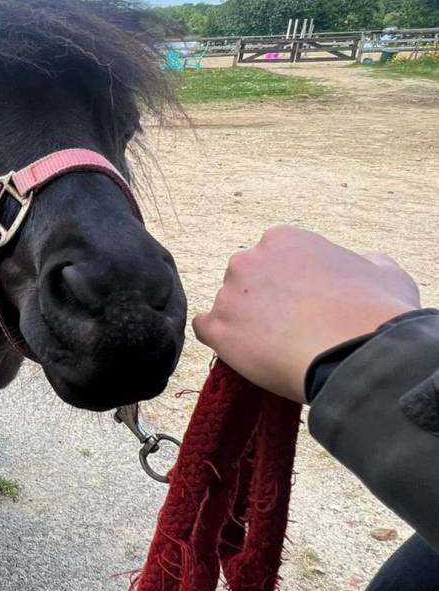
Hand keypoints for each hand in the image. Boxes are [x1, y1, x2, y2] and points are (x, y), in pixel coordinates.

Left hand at [193, 226, 420, 402]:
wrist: (353, 351)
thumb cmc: (373, 312)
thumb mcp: (385, 273)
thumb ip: (368, 263)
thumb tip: (369, 263)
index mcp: (283, 239)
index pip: (273, 258)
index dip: (289, 283)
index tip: (304, 303)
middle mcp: (248, 259)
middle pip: (246, 279)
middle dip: (262, 299)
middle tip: (288, 325)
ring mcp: (229, 293)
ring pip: (227, 305)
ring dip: (243, 321)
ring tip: (273, 346)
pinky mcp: (218, 328)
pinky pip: (205, 328)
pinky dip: (220, 339)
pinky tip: (239, 350)